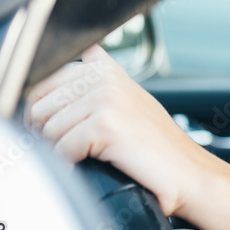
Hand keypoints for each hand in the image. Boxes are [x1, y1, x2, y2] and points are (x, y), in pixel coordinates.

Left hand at [24, 44, 213, 215]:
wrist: (189, 175)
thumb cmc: (160, 147)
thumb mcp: (133, 99)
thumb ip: (107, 76)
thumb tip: (90, 54)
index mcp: (106, 70)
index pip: (42, 85)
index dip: (43, 114)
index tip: (61, 132)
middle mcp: (105, 79)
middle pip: (39, 107)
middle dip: (48, 134)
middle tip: (76, 150)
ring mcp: (106, 99)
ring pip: (48, 129)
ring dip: (61, 151)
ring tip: (89, 158)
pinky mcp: (105, 125)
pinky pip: (62, 148)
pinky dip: (72, 164)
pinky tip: (93, 166)